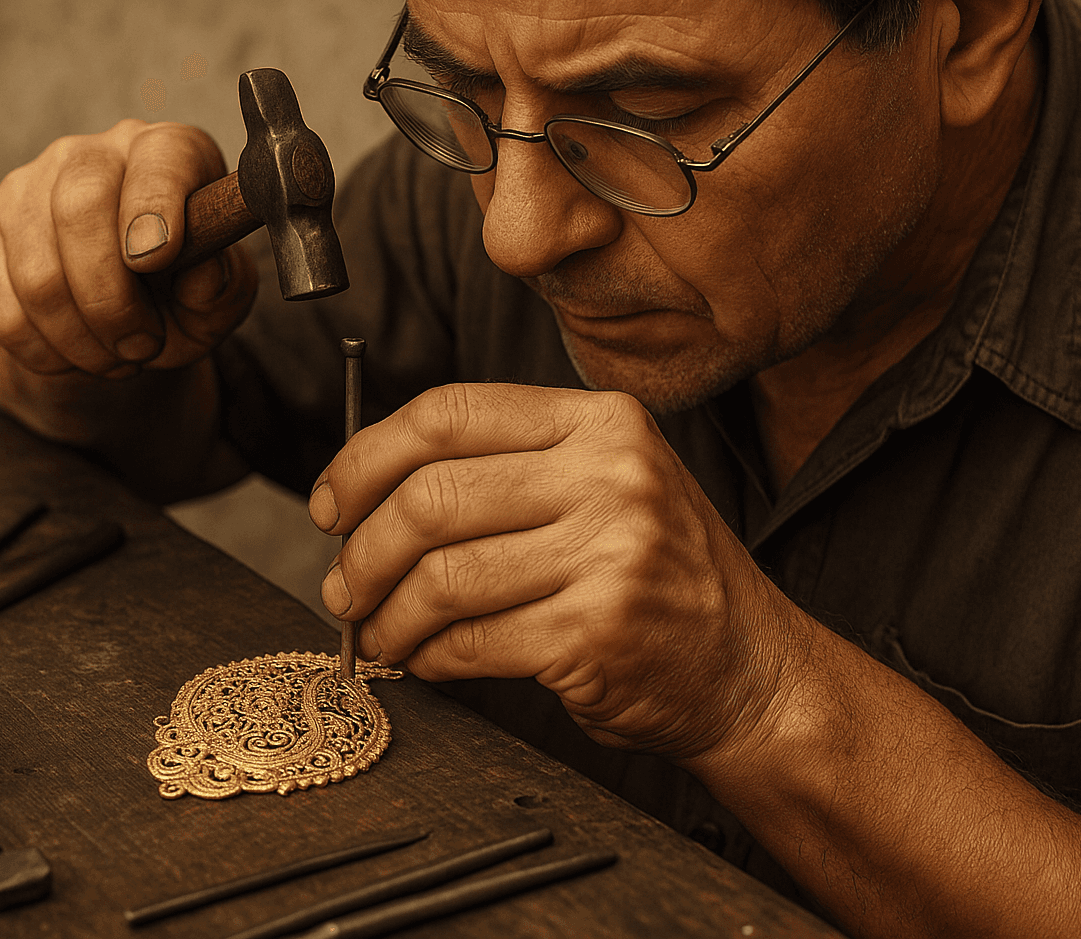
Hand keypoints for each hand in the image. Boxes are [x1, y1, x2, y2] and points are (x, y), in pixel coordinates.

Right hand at [0, 119, 257, 381]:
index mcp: (166, 153)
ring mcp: (26, 186)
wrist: (117, 315)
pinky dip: (37, 349)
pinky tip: (71, 356)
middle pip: (80, 209)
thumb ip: (225, 287)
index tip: (155, 260)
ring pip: (36, 272)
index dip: (154, 207)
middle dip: (111, 300)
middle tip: (143, 347)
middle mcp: (91, 154)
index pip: (159, 159)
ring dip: (79, 340)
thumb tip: (202, 278)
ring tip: (115, 359)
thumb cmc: (179, 293)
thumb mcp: (220, 298)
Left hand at [311, 383, 803, 760]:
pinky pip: (470, 642)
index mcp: (601, 422)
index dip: (365, 459)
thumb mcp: (607, 484)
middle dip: (361, 552)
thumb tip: (365, 492)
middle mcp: (610, 475)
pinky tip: (429, 661)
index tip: (331, 505)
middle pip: (430, 495)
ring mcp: (608, 554)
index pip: (448, 413)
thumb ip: (509, 468)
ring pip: (440, 576)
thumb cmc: (660, 577)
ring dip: (388, 616)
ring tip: (382, 635)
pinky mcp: (595, 634)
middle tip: (342, 588)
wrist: (749, 667)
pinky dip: (429, 658)